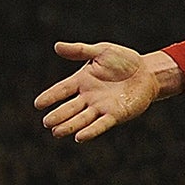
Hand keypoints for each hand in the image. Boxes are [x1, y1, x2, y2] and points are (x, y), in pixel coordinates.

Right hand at [35, 43, 177, 140]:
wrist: (147, 72)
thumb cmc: (123, 60)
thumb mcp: (101, 51)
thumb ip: (80, 50)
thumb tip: (57, 46)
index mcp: (82, 81)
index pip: (62, 89)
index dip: (51, 96)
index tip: (37, 104)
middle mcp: (89, 96)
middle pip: (70, 108)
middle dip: (58, 115)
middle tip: (46, 123)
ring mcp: (101, 107)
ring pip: (82, 118)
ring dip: (70, 125)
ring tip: (57, 132)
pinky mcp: (116, 114)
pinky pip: (101, 124)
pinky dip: (91, 130)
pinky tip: (79, 137)